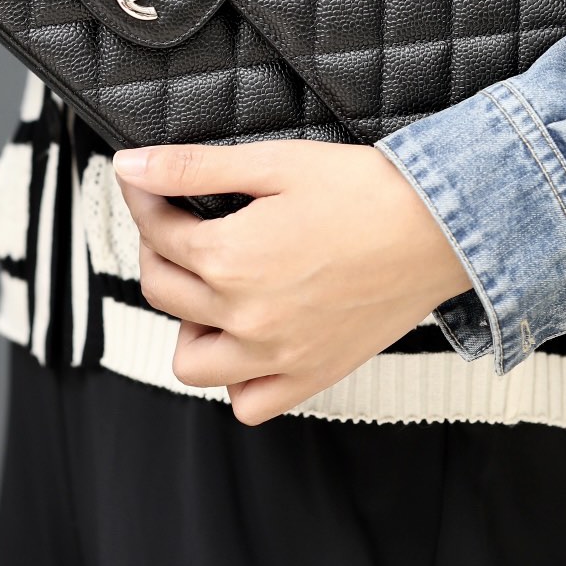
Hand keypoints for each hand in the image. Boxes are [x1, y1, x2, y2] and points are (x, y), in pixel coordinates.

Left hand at [113, 139, 470, 425]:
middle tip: (182, 222)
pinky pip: (246, 402)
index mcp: (229, 258)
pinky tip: (248, 333)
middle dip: (159, 249)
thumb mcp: (271, 163)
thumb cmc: (360, 189)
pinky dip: (235, 376)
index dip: (146, 199)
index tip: (149, 182)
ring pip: (191, 360)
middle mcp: (244, 317)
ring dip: (189, 321)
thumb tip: (129, 166)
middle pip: (163, 289)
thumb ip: (192, 168)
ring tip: (213, 284)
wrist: (436, 228)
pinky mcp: (309, 377)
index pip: (159, 233)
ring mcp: (275, 356)